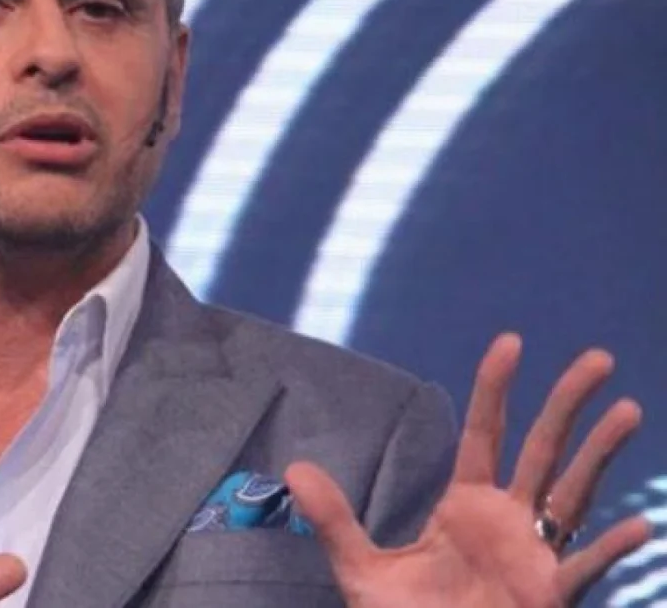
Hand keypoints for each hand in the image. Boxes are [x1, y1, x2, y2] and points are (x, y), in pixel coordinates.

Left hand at [286, 333, 651, 607]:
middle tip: (597, 358)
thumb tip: (292, 468)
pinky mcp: (548, 594)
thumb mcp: (361, 568)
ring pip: (573, 493)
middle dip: (567, 404)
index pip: (484, 432)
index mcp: (465, 503)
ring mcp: (532, 554)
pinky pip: (583, 568)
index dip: (496, 388)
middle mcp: (506, 518)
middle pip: (542, 447)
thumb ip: (334, 519)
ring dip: (599, 453)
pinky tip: (638, 524)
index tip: (510, 342)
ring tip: (629, 409)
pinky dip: (609, 550)